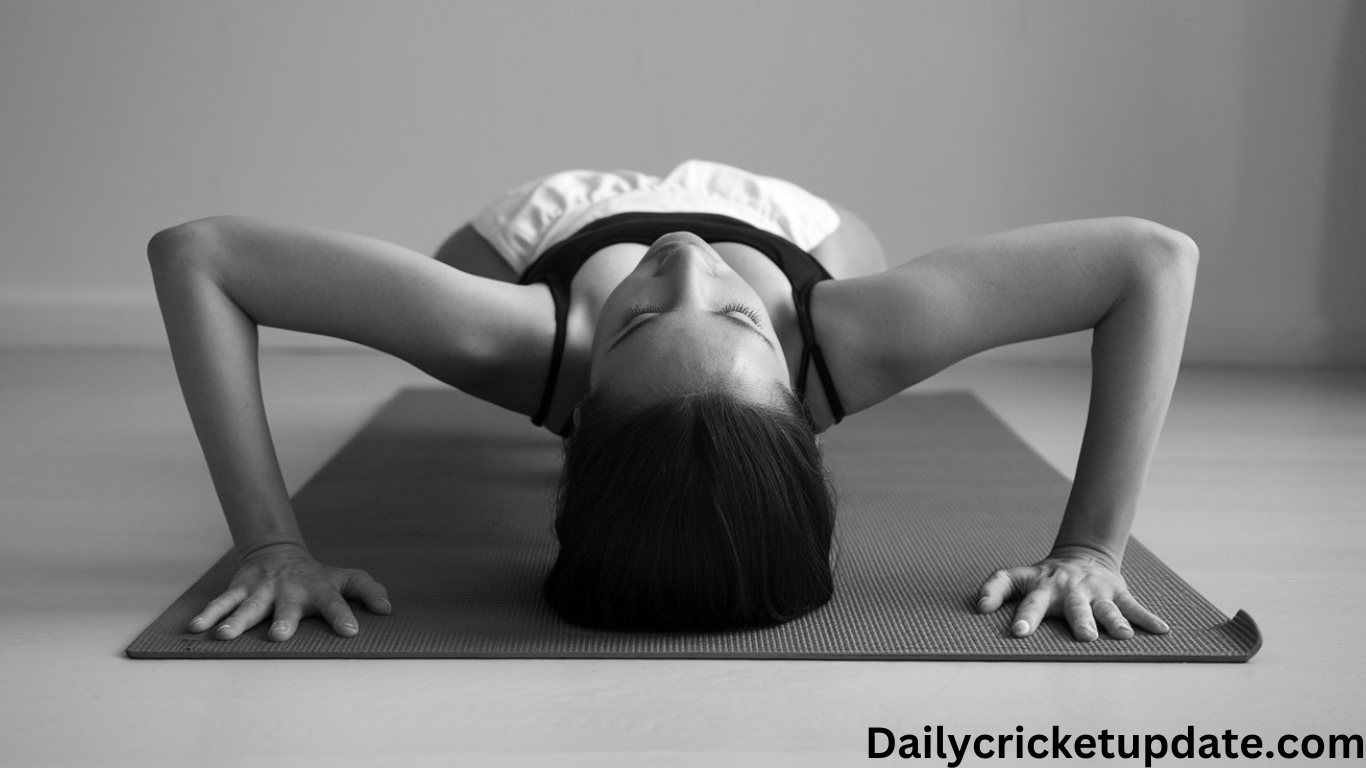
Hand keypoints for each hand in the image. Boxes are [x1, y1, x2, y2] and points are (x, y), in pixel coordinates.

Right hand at [187, 543, 391, 640]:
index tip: (351, 631)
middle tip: (281, 635)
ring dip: (237, 620)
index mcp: (318, 590)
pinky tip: (197, 628)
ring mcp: (262, 590)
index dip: (343, 616)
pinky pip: (223, 602)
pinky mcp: (240, 589)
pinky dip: (210, 614)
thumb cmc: (318, 576)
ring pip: (249, 606)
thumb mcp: (347, 579)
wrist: (278, 552)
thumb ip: (368, 591)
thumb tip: (388, 609)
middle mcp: (289, 590)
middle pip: (287, 607)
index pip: (335, 603)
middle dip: (284, 620)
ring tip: (226, 636)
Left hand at [976, 545, 1169, 640]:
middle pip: (1074, 607)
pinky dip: (1148, 619)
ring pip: (1106, 609)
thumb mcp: (1016, 577)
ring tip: (1123, 636)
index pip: (1029, 601)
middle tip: (1084, 637)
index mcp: (1043, 587)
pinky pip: (1134, 607)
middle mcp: (1070, 589)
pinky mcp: (1118, 593)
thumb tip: (979, 607)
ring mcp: (1096, 592)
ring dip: (1115, 622)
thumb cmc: (1043, 577)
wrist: (1082, 556)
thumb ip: (995, 587)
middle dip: (1080, 621)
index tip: (1019, 632)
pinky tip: (1162, 630)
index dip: (1026, 616)